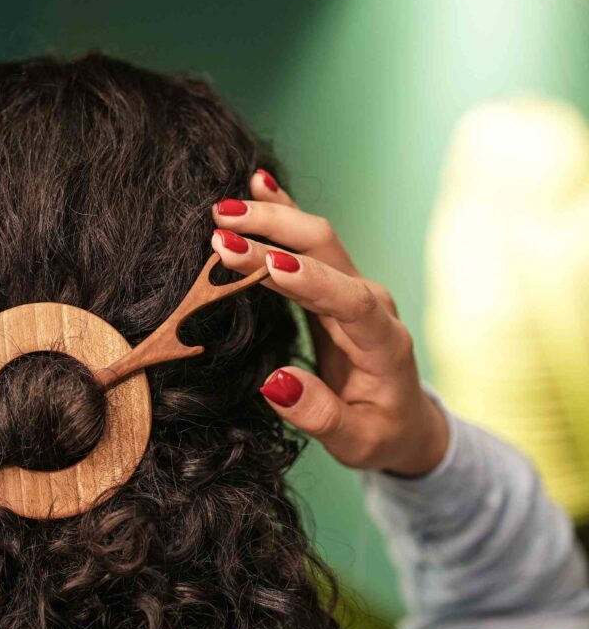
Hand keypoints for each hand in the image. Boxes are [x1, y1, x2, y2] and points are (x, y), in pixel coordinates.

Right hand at [210, 170, 447, 476]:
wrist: (406, 419)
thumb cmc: (381, 433)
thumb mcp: (355, 441)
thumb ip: (319, 415)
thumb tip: (275, 382)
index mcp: (382, 342)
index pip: (348, 302)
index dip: (312, 282)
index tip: (272, 266)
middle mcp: (370, 304)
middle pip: (326, 251)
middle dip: (275, 233)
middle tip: (221, 228)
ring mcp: (353, 288)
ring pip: (314, 239)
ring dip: (271, 219)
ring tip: (223, 208)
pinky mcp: (334, 285)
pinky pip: (307, 243)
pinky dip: (282, 214)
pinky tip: (258, 187)